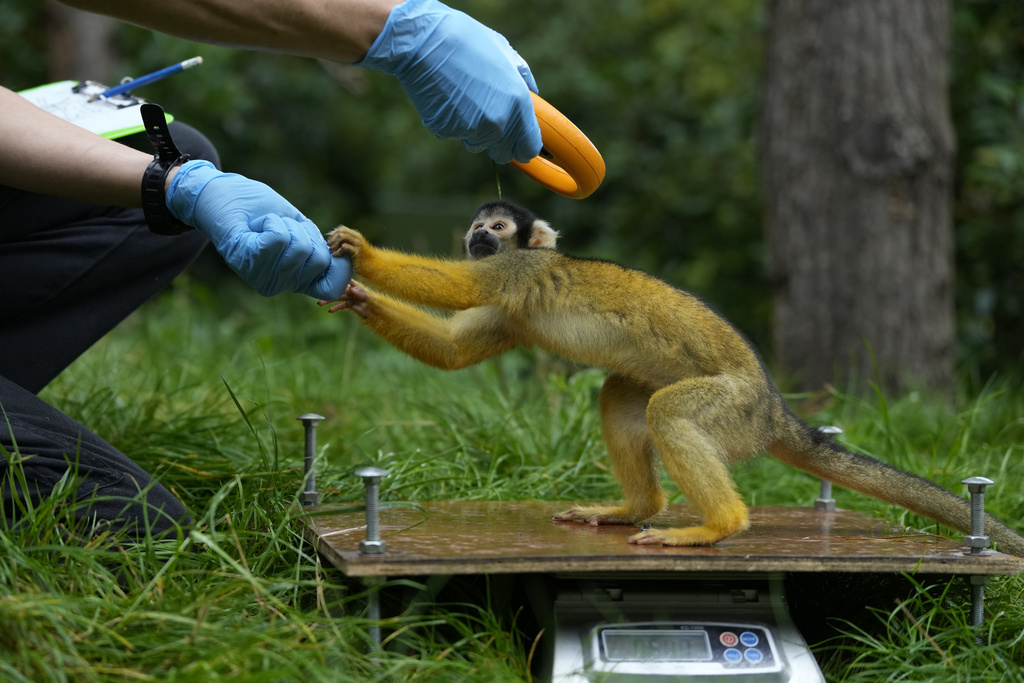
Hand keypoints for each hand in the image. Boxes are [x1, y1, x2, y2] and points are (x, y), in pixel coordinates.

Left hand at [166, 161, 350, 298]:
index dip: (340, 266)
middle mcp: (278, 284)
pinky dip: (272, 221)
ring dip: (285, 224)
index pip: (332, 287)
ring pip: (299, 248)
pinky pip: (277, 239)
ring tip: (266, 225)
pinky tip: (257, 225)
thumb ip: (316, 246)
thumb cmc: (259, 208)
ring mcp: (260, 276)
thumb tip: (340, 263)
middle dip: (304, 232)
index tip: (324, 245)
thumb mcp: (298, 228)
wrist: (221, 193)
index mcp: (293, 280)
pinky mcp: (245, 260)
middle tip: (281, 227)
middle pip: (319, 259)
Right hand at [318, 281, 370, 316]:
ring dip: (328, 301)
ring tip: (320, 303)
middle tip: (319, 293)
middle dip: (328, 291)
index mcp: (353, 285)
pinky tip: (330, 310)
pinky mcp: (349, 305)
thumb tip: (350, 288)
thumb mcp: (364, 295)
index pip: (343, 281)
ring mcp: (348, 298)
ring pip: (337, 298)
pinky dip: (335, 308)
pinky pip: (340, 306)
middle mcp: (349, 291)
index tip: (327, 277)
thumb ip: (358, 291)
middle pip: (337, 290)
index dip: (336, 279)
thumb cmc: (370, 299)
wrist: (373, 308)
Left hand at [327, 225, 365, 260]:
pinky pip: (345, 246)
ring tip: (331, 251)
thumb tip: (330, 240)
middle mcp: (357, 238)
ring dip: (335, 243)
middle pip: (341, 232)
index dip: (333, 234)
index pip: (341, 229)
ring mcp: (357, 244)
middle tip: (329, 246)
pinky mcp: (357, 252)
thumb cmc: (358, 258)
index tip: (328, 241)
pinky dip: (338, 251)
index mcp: (355, 235)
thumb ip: (344, 242)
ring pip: (342, 237)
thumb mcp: (352, 247)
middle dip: (333, 239)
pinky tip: (336, 256)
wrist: (371, 266)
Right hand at [358, 0, 541, 163]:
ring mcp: (473, 129)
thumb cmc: (464, 40)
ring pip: (476, 143)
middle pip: (503, 154)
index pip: (529, 146)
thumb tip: (532, 92)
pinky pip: (452, 134)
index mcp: (518, 102)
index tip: (516, 145)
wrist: (424, 41)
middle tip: (484, 118)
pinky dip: (449, 122)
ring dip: (471, 130)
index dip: (523, 148)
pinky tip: (444, 96)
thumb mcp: (503, 51)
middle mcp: (499, 121)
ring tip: (460, 96)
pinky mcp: (448, 131)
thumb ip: (522, 77)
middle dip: (496, 143)